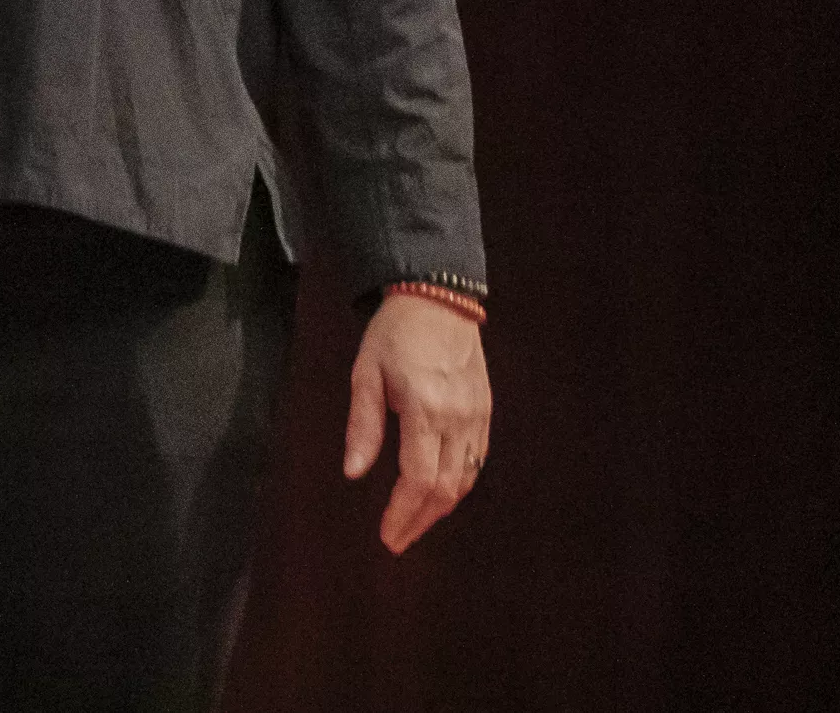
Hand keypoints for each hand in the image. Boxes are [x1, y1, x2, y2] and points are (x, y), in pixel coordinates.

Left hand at [344, 290, 491, 551]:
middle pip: (446, 489)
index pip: (419, 480)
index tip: (387, 535)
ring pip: (465, 479)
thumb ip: (363, 426)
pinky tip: (438, 494)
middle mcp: (457, 419)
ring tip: (413, 524)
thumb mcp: (365, 374)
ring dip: (440, 508)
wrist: (438, 300)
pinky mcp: (485, 413)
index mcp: (425, 410)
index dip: (403, 514)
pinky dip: (458, 485)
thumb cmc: (394, 334)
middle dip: (420, 521)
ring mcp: (476, 418)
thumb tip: (354, 473)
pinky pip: (475, 461)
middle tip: (397, 540)